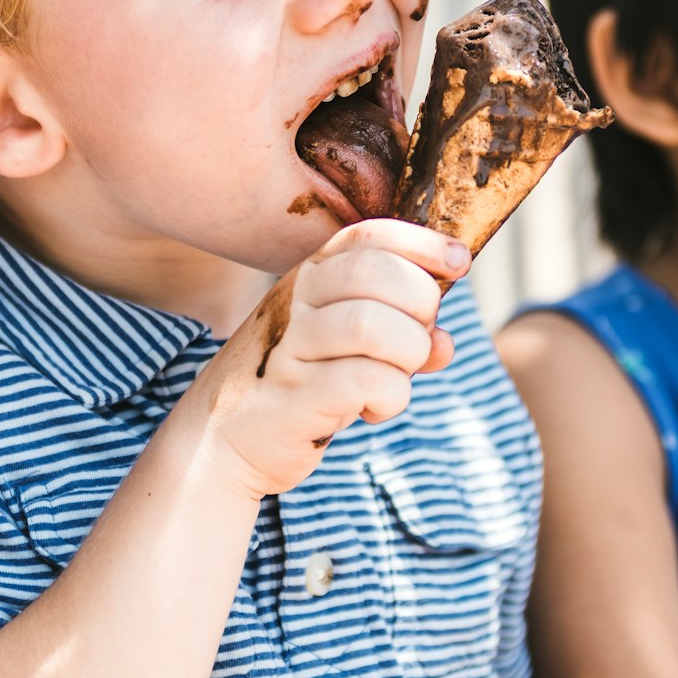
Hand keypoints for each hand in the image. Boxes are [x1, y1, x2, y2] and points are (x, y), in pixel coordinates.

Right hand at [182, 218, 467, 498]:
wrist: (219, 441)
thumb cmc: (293, 386)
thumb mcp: (341, 347)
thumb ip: (394, 334)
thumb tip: (444, 341)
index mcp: (308, 278)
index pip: (368, 235)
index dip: (421, 242)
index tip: (458, 263)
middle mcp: (295, 301)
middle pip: (377, 273)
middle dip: (420, 307)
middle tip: (416, 344)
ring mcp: (290, 347)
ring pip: (374, 324)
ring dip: (408, 354)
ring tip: (398, 377)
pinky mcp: (293, 395)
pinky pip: (365, 380)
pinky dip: (391, 397)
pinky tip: (375, 410)